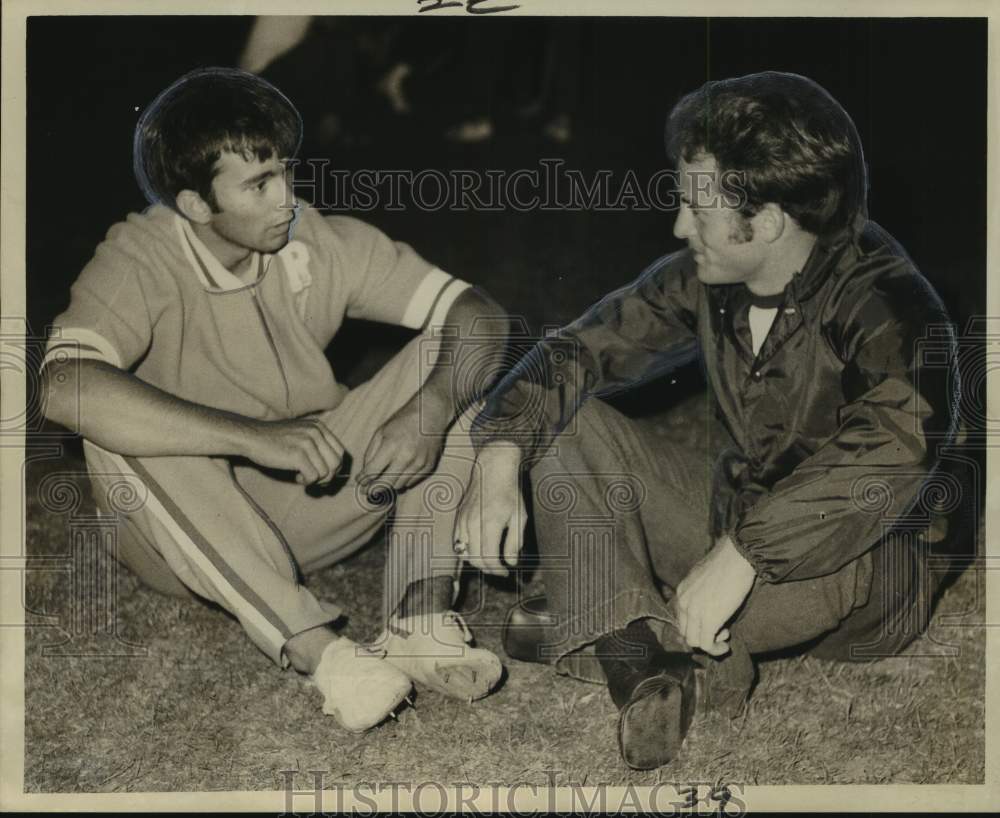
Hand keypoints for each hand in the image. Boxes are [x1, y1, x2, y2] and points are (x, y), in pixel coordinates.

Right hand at [244, 416, 344, 485]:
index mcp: (318, 427)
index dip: (334, 467)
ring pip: (326, 472)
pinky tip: (296, 477)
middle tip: (313, 479)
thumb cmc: (274, 441)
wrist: (251, 438)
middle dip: (327, 476)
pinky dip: (306, 481)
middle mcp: (316, 432)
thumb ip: (317, 447)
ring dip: (315, 480)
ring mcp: (307, 442)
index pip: (340, 451)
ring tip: (302, 476)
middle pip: (337, 462)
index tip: (321, 473)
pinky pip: (314, 476)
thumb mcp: (300, 435)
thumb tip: (334, 471)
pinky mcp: (298, 454)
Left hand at [358, 393, 448, 494]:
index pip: (373, 472)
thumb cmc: (402, 421)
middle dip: (373, 490)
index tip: (359, 482)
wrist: (430, 414)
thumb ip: (371, 453)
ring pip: (399, 486)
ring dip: (389, 486)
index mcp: (391, 446)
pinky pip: (412, 482)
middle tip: (367, 491)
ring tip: (383, 481)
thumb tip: (365, 474)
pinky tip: (398, 475)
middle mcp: (406, 457)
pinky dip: (403, 481)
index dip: (363, 480)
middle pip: (385, 484)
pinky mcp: (429, 466)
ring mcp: (419, 463)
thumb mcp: (381, 432)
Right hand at [453, 443, 525, 575]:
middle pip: (475, 559)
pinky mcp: (458, 518)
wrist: (492, 469)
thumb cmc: (509, 491)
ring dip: (476, 561)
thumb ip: (514, 542)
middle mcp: (472, 524)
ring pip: (464, 552)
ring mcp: (462, 521)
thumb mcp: (519, 516)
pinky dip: (466, 550)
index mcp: (489, 524)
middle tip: (499, 569)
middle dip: (488, 569)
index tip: (506, 572)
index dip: (498, 570)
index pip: (489, 558)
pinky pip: (458, 542)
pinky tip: (478, 549)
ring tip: (489, 560)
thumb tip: (511, 562)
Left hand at [675, 534, 755, 655]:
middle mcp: (683, 602)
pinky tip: (726, 645)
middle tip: (720, 631)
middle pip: (685, 631)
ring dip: (709, 644)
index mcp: (682, 591)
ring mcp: (694, 612)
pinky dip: (715, 649)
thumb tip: (710, 603)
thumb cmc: (727, 563)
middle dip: (702, 635)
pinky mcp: (708, 620)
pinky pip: (706, 645)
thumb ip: (702, 591)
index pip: (682, 618)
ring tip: (724, 635)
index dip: (696, 625)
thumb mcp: (706, 577)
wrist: (736, 557)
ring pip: (693, 641)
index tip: (713, 622)